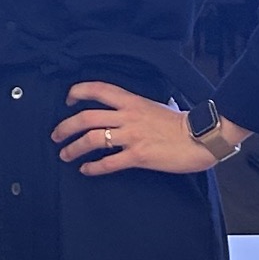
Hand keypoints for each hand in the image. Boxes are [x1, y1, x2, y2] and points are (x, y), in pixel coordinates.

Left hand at [54, 81, 232, 175]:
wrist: (202, 137)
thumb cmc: (184, 123)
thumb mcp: (160, 105)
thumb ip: (143, 106)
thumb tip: (137, 107)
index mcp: (133, 101)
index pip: (98, 89)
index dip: (78, 92)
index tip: (68, 100)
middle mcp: (128, 117)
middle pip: (86, 117)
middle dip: (65, 127)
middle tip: (56, 135)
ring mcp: (132, 136)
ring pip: (92, 140)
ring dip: (73, 148)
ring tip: (65, 154)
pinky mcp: (138, 156)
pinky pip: (108, 163)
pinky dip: (93, 167)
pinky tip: (86, 170)